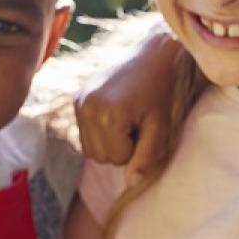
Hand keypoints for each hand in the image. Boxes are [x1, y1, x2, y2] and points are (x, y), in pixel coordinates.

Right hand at [74, 30, 181, 185]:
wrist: (151, 55)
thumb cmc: (161, 91)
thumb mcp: (160, 126)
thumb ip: (146, 156)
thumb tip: (130, 183)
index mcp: (108, 115)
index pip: (116, 159)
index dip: (135, 149)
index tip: (146, 126)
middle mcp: (87, 107)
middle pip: (100, 156)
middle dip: (121, 148)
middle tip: (138, 123)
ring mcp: (79, 101)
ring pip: (90, 149)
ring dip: (110, 142)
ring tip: (128, 119)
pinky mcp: (77, 98)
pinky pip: (85, 133)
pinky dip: (101, 132)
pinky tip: (116, 114)